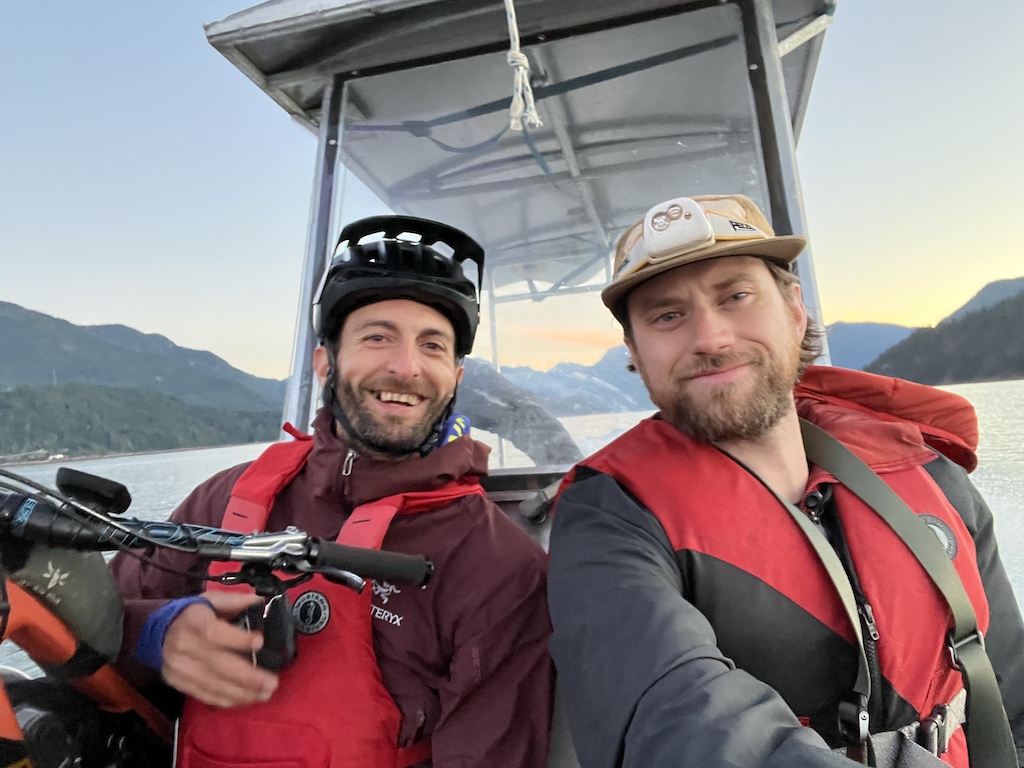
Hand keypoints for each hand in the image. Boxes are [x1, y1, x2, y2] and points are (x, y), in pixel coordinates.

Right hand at [162, 591, 279, 707]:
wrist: (159, 632)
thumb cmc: (193, 615)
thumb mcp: (211, 600)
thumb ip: (234, 600)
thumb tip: (259, 601)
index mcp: (193, 622)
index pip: (215, 633)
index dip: (238, 640)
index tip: (260, 642)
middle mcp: (184, 647)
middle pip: (217, 665)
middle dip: (248, 677)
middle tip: (272, 683)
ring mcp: (180, 669)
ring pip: (213, 685)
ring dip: (242, 693)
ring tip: (265, 694)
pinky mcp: (179, 683)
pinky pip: (205, 695)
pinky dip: (228, 700)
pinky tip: (247, 699)